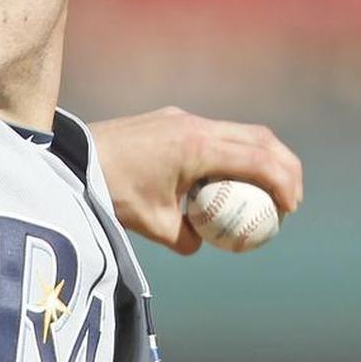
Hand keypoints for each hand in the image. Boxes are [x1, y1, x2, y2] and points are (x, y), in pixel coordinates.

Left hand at [89, 106, 302, 254]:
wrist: (71, 158)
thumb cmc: (111, 192)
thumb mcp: (154, 225)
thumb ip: (187, 237)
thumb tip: (204, 242)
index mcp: (197, 146)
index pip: (258, 159)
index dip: (284, 183)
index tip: (289, 209)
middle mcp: (194, 125)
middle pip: (259, 138)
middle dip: (283, 167)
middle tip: (288, 200)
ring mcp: (180, 119)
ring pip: (236, 132)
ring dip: (257, 158)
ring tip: (262, 191)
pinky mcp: (168, 121)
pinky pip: (212, 133)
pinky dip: (229, 153)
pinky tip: (222, 181)